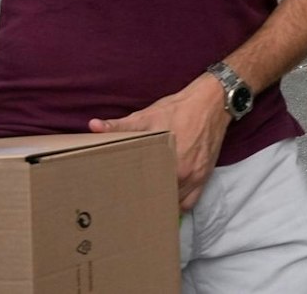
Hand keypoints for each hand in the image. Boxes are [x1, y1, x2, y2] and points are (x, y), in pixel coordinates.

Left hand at [90, 76, 230, 210]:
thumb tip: (93, 126)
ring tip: (147, 206)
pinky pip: (191, 201)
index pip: (148, 192)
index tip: (120, 201)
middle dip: (147, 203)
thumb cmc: (179, 108)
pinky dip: (180, 204)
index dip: (133, 198)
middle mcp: (185, 175)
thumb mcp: (148, 116)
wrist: (213, 101)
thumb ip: (120, 125)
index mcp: (169, 164)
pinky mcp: (206, 174)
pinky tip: (169, 201)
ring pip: (176, 203)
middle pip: (162, 199)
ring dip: (163, 205)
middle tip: (130, 205)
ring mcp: (197, 176)